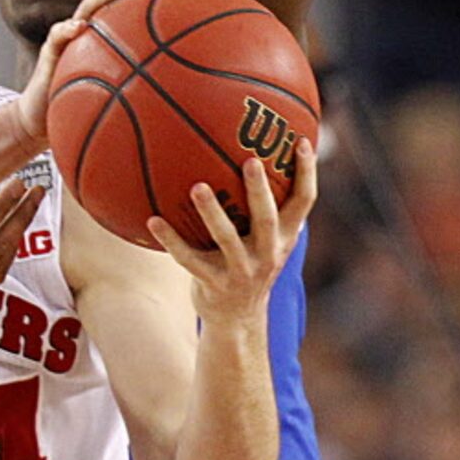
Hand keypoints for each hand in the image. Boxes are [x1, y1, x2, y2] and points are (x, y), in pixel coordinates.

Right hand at [15, 0, 184, 140]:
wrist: (45, 120)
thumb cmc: (85, 111)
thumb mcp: (123, 105)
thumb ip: (148, 97)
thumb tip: (188, 110)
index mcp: (114, 36)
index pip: (139, 6)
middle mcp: (95, 29)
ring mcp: (72, 36)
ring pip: (88, 6)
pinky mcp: (51, 51)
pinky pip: (57, 35)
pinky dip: (67, 29)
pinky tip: (80, 28)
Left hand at [148, 139, 317, 320]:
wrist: (238, 318)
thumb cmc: (248, 263)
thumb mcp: (266, 239)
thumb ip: (264, 207)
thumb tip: (254, 155)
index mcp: (285, 238)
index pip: (304, 202)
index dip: (306, 173)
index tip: (301, 141)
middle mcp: (268, 253)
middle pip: (268, 218)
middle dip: (260, 191)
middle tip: (250, 160)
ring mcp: (241, 271)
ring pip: (227, 239)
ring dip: (212, 212)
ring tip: (197, 187)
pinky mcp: (213, 283)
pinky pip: (188, 259)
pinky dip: (171, 239)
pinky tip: (153, 220)